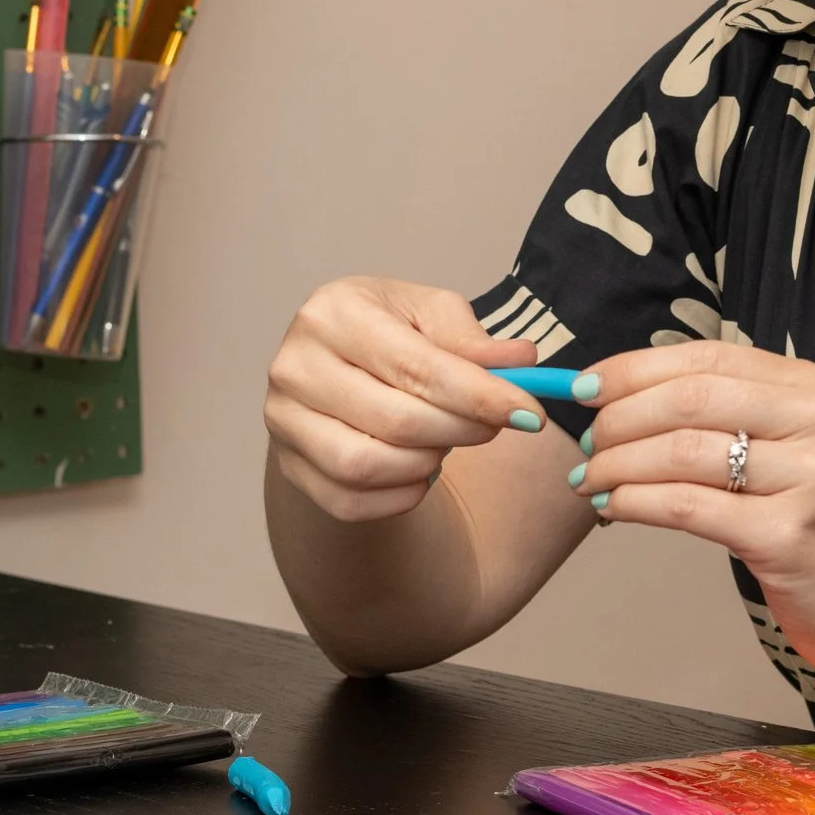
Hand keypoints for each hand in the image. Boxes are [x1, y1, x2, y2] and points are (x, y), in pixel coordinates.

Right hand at [265, 277, 552, 522]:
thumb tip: (521, 361)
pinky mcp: (289, 467)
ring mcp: (284, 420)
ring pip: (367, 466)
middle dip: (461, 429)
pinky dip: (400, 495)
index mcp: (333, 312)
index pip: (416, 366)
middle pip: (395, 420)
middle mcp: (296, 365)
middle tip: (497, 426)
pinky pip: (351, 501)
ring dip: (427, 463)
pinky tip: (419, 469)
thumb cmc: (388, 335)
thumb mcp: (430, 316)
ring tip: (448, 440)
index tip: (530, 413)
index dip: (480, 395)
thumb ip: (473, 341)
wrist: (335, 368)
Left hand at [570, 341, 814, 670]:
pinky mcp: (789, 534)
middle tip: (585, 441)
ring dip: (618, 462)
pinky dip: (638, 502)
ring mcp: (810, 478)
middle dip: (619, 417)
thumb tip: (624, 392)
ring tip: (590, 477)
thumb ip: (731, 412)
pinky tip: (615, 505)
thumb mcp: (792, 446)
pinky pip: (690, 507)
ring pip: (682, 451)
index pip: (708, 359)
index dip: (636, 369)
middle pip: (689, 399)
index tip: (587, 386)